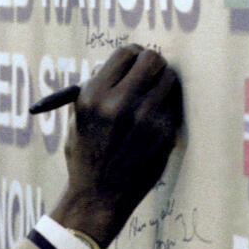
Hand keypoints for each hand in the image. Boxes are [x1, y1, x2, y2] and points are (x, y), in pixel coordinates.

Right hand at [50, 45, 182, 248]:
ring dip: (162, 83)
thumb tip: (119, 64)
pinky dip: (164, 109)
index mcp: (93, 95)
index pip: (126, 53)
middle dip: (151, 63)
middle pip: (152, 59)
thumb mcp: (77, 117)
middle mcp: (119, 102)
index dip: (132, 55)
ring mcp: (145, 117)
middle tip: (149, 73)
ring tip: (151, 97)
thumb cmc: (85, 154)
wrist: (99, 195)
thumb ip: (96, 88)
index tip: (134, 62)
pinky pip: (171, 106)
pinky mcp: (163, 132)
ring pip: (169, 79)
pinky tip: (151, 123)